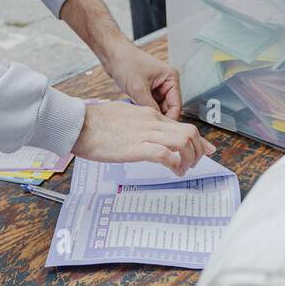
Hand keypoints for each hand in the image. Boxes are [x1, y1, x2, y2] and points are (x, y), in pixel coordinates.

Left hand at [59, 0, 183, 118]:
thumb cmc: (126, 62)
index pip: (177, 105)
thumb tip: (156, 124)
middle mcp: (167, 82)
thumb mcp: (138, 88)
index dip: (170, 120)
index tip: (161, 132)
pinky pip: (149, 104)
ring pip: (158, 108)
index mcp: (171, 78)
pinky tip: (136, 112)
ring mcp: (157, 86)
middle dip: (159, 117)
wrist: (111, 53)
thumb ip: (150, 107)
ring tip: (140, 120)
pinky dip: (143, 109)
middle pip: (168, 108)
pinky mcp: (147, 89)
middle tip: (148, 128)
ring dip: (150, 113)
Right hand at [71, 102, 215, 176]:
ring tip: (184, 170)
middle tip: (194, 164)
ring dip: (190, 158)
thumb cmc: (95, 123)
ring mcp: (145, 134)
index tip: (206, 150)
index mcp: (149, 115)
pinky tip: (173, 171)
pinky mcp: (136, 147)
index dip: (198, 140)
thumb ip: (138, 124)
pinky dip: (175, 164)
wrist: (78, 124)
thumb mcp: (123, 117)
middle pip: (189, 132)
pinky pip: (165, 154)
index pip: (181, 125)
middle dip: (199, 150)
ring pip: (183, 140)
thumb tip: (145, 135)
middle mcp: (152, 121)